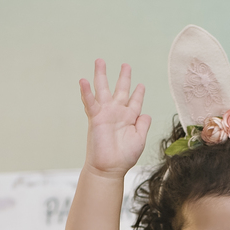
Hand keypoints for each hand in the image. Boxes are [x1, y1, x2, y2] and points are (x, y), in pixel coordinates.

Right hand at [79, 60, 150, 177]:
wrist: (110, 168)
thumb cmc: (125, 156)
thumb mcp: (140, 139)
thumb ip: (143, 125)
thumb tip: (146, 114)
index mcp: (130, 118)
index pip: (135, 101)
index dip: (138, 93)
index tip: (141, 85)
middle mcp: (117, 113)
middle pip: (120, 90)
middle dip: (123, 77)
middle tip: (125, 65)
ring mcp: (106, 114)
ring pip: (102, 90)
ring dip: (101, 75)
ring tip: (100, 61)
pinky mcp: (95, 118)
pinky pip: (90, 102)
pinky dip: (86, 92)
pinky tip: (83, 80)